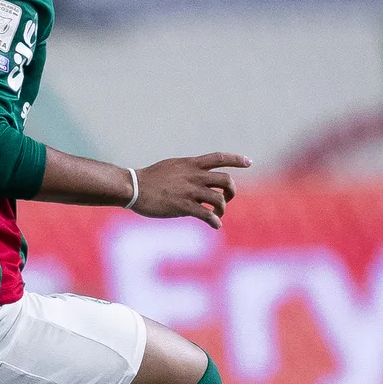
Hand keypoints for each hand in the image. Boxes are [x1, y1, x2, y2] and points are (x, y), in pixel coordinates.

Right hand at [133, 152, 251, 228]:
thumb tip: (198, 175)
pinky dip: (215, 222)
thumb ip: (187, 170)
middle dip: (231, 191)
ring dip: (222, 209)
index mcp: (191, 164)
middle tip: (226, 199)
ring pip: (219, 198)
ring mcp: (190, 191)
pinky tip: (215, 225)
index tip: (249, 162)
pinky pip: (207, 215)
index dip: (236, 159)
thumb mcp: (172, 166)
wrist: (134, 187)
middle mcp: (194, 176)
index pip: (219, 158)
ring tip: (217, 215)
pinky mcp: (183, 207)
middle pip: (226, 180)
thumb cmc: (150, 178)